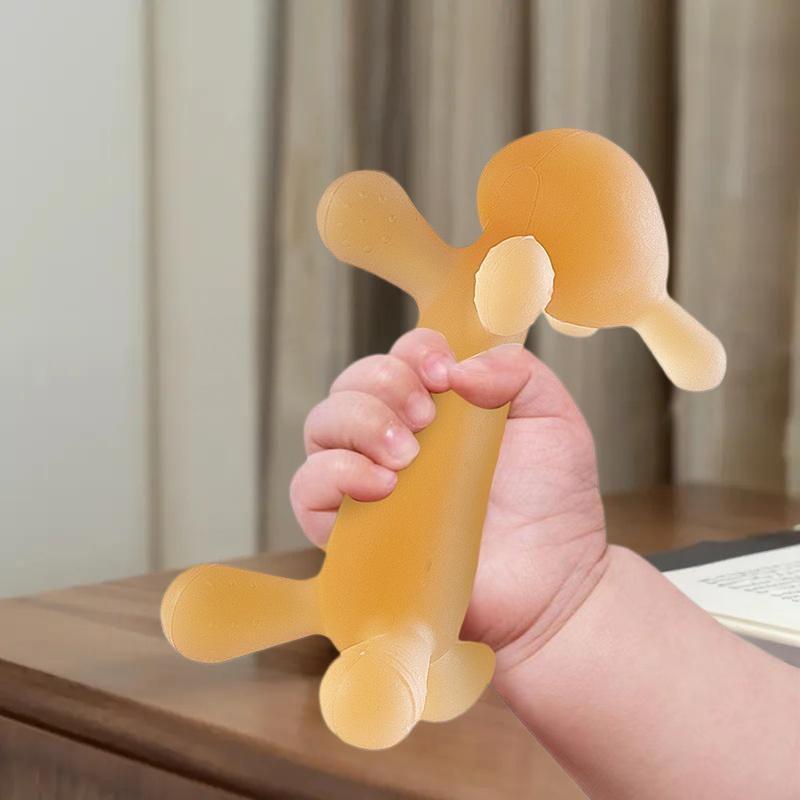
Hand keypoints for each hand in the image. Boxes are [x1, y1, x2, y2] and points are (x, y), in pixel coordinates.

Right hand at [290, 328, 608, 671]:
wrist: (552, 582)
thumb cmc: (552, 502)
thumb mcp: (553, 417)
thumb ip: (516, 371)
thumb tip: (458, 368)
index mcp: (439, 405)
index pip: (401, 355)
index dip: (415, 352)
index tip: (445, 375)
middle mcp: (396, 437)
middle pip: (353, 383)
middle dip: (383, 384)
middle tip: (427, 418)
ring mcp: (369, 481)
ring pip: (322, 425)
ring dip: (359, 424)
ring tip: (407, 456)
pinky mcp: (350, 530)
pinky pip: (308, 487)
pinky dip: (333, 473)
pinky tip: (382, 486)